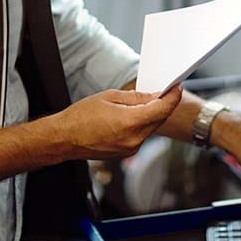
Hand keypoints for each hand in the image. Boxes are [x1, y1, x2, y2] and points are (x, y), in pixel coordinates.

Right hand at [53, 84, 182, 159]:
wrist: (64, 138)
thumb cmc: (81, 116)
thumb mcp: (110, 97)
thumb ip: (136, 97)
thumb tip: (154, 96)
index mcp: (130, 123)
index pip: (162, 110)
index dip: (172, 97)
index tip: (176, 87)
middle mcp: (134, 139)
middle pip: (159, 119)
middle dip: (162, 105)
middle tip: (162, 91)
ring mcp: (130, 148)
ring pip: (150, 128)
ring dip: (150, 115)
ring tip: (141, 103)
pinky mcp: (126, 153)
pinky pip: (141, 135)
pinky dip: (141, 124)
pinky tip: (132, 116)